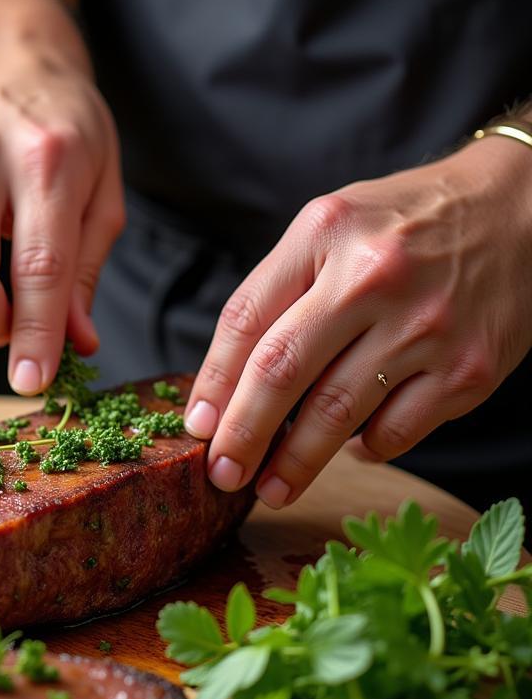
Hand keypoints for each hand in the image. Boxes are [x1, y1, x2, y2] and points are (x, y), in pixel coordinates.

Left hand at [183, 134, 531, 506]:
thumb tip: (230, 382)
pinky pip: (395, 432)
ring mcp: (425, 326)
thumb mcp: (333, 227)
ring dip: (294, 463)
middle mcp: (372, 277)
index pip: (246, 320)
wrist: (519, 209)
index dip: (213, 381)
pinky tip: (351, 447)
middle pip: (282, 371)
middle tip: (221, 473)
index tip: (198, 425)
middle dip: (242, 433)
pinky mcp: (468, 370)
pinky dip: (364, 449)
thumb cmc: (406, 225)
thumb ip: (280, 290)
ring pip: (336, 414)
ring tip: (269, 489)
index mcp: (325, 234)